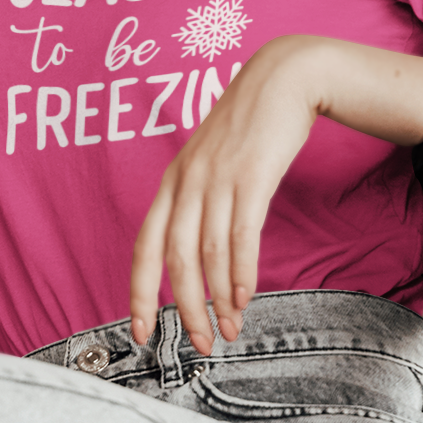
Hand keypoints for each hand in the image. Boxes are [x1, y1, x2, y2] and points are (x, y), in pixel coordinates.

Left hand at [129, 37, 321, 355]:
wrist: (283, 78)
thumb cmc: (250, 126)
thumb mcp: (213, 161)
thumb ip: (201, 200)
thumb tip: (202, 254)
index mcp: (172, 182)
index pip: (144, 247)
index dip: (139, 293)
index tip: (141, 331)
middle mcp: (187, 182)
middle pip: (175, 259)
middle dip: (185, 309)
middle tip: (200, 344)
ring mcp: (218, 178)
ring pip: (209, 254)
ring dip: (220, 299)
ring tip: (229, 330)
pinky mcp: (251, 176)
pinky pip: (241, 236)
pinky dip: (242, 273)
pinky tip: (246, 298)